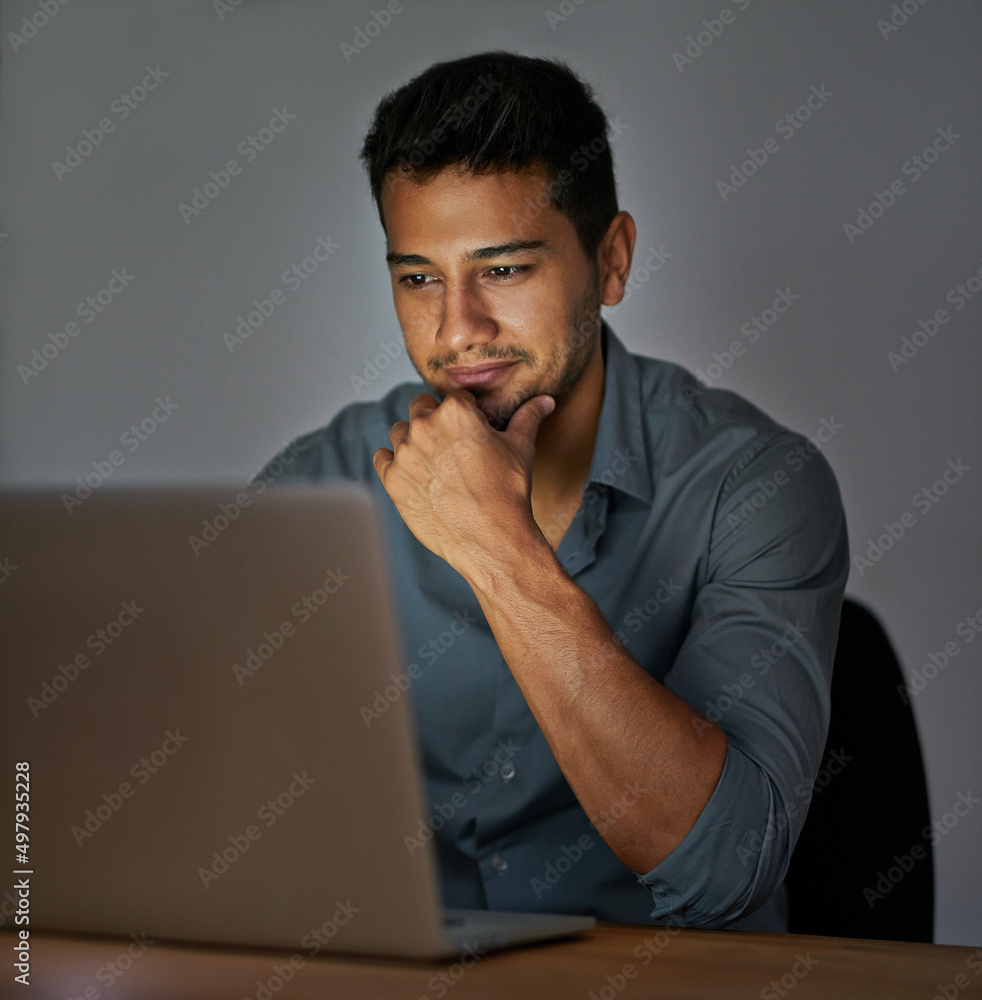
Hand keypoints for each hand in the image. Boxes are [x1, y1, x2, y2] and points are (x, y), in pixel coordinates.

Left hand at [372, 389, 554, 574]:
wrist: (491, 541)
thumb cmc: (508, 493)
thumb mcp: (521, 449)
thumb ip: (528, 417)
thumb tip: (545, 401)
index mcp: (456, 411)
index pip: (453, 397)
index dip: (464, 413)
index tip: (470, 431)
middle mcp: (425, 426)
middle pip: (421, 408)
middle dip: (434, 421)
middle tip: (451, 447)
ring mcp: (404, 453)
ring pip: (400, 431)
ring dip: (412, 441)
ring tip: (434, 464)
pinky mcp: (392, 479)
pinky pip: (382, 458)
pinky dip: (394, 463)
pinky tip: (414, 475)